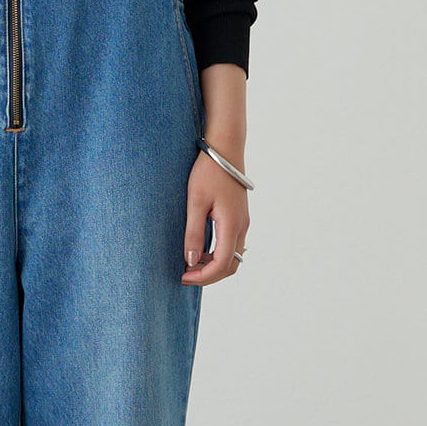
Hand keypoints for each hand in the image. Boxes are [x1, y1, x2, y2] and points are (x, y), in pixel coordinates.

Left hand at [181, 149, 248, 284]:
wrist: (225, 149)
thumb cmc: (209, 171)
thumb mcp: (195, 202)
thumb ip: (193, 233)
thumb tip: (190, 260)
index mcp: (232, 224)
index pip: (221, 264)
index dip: (202, 276)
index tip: (183, 276)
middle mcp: (242, 226)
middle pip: (231, 266)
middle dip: (209, 276)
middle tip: (186, 276)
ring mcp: (243, 222)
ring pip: (233, 257)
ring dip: (213, 266)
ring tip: (190, 264)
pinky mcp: (239, 217)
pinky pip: (232, 245)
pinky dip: (218, 255)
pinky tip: (200, 250)